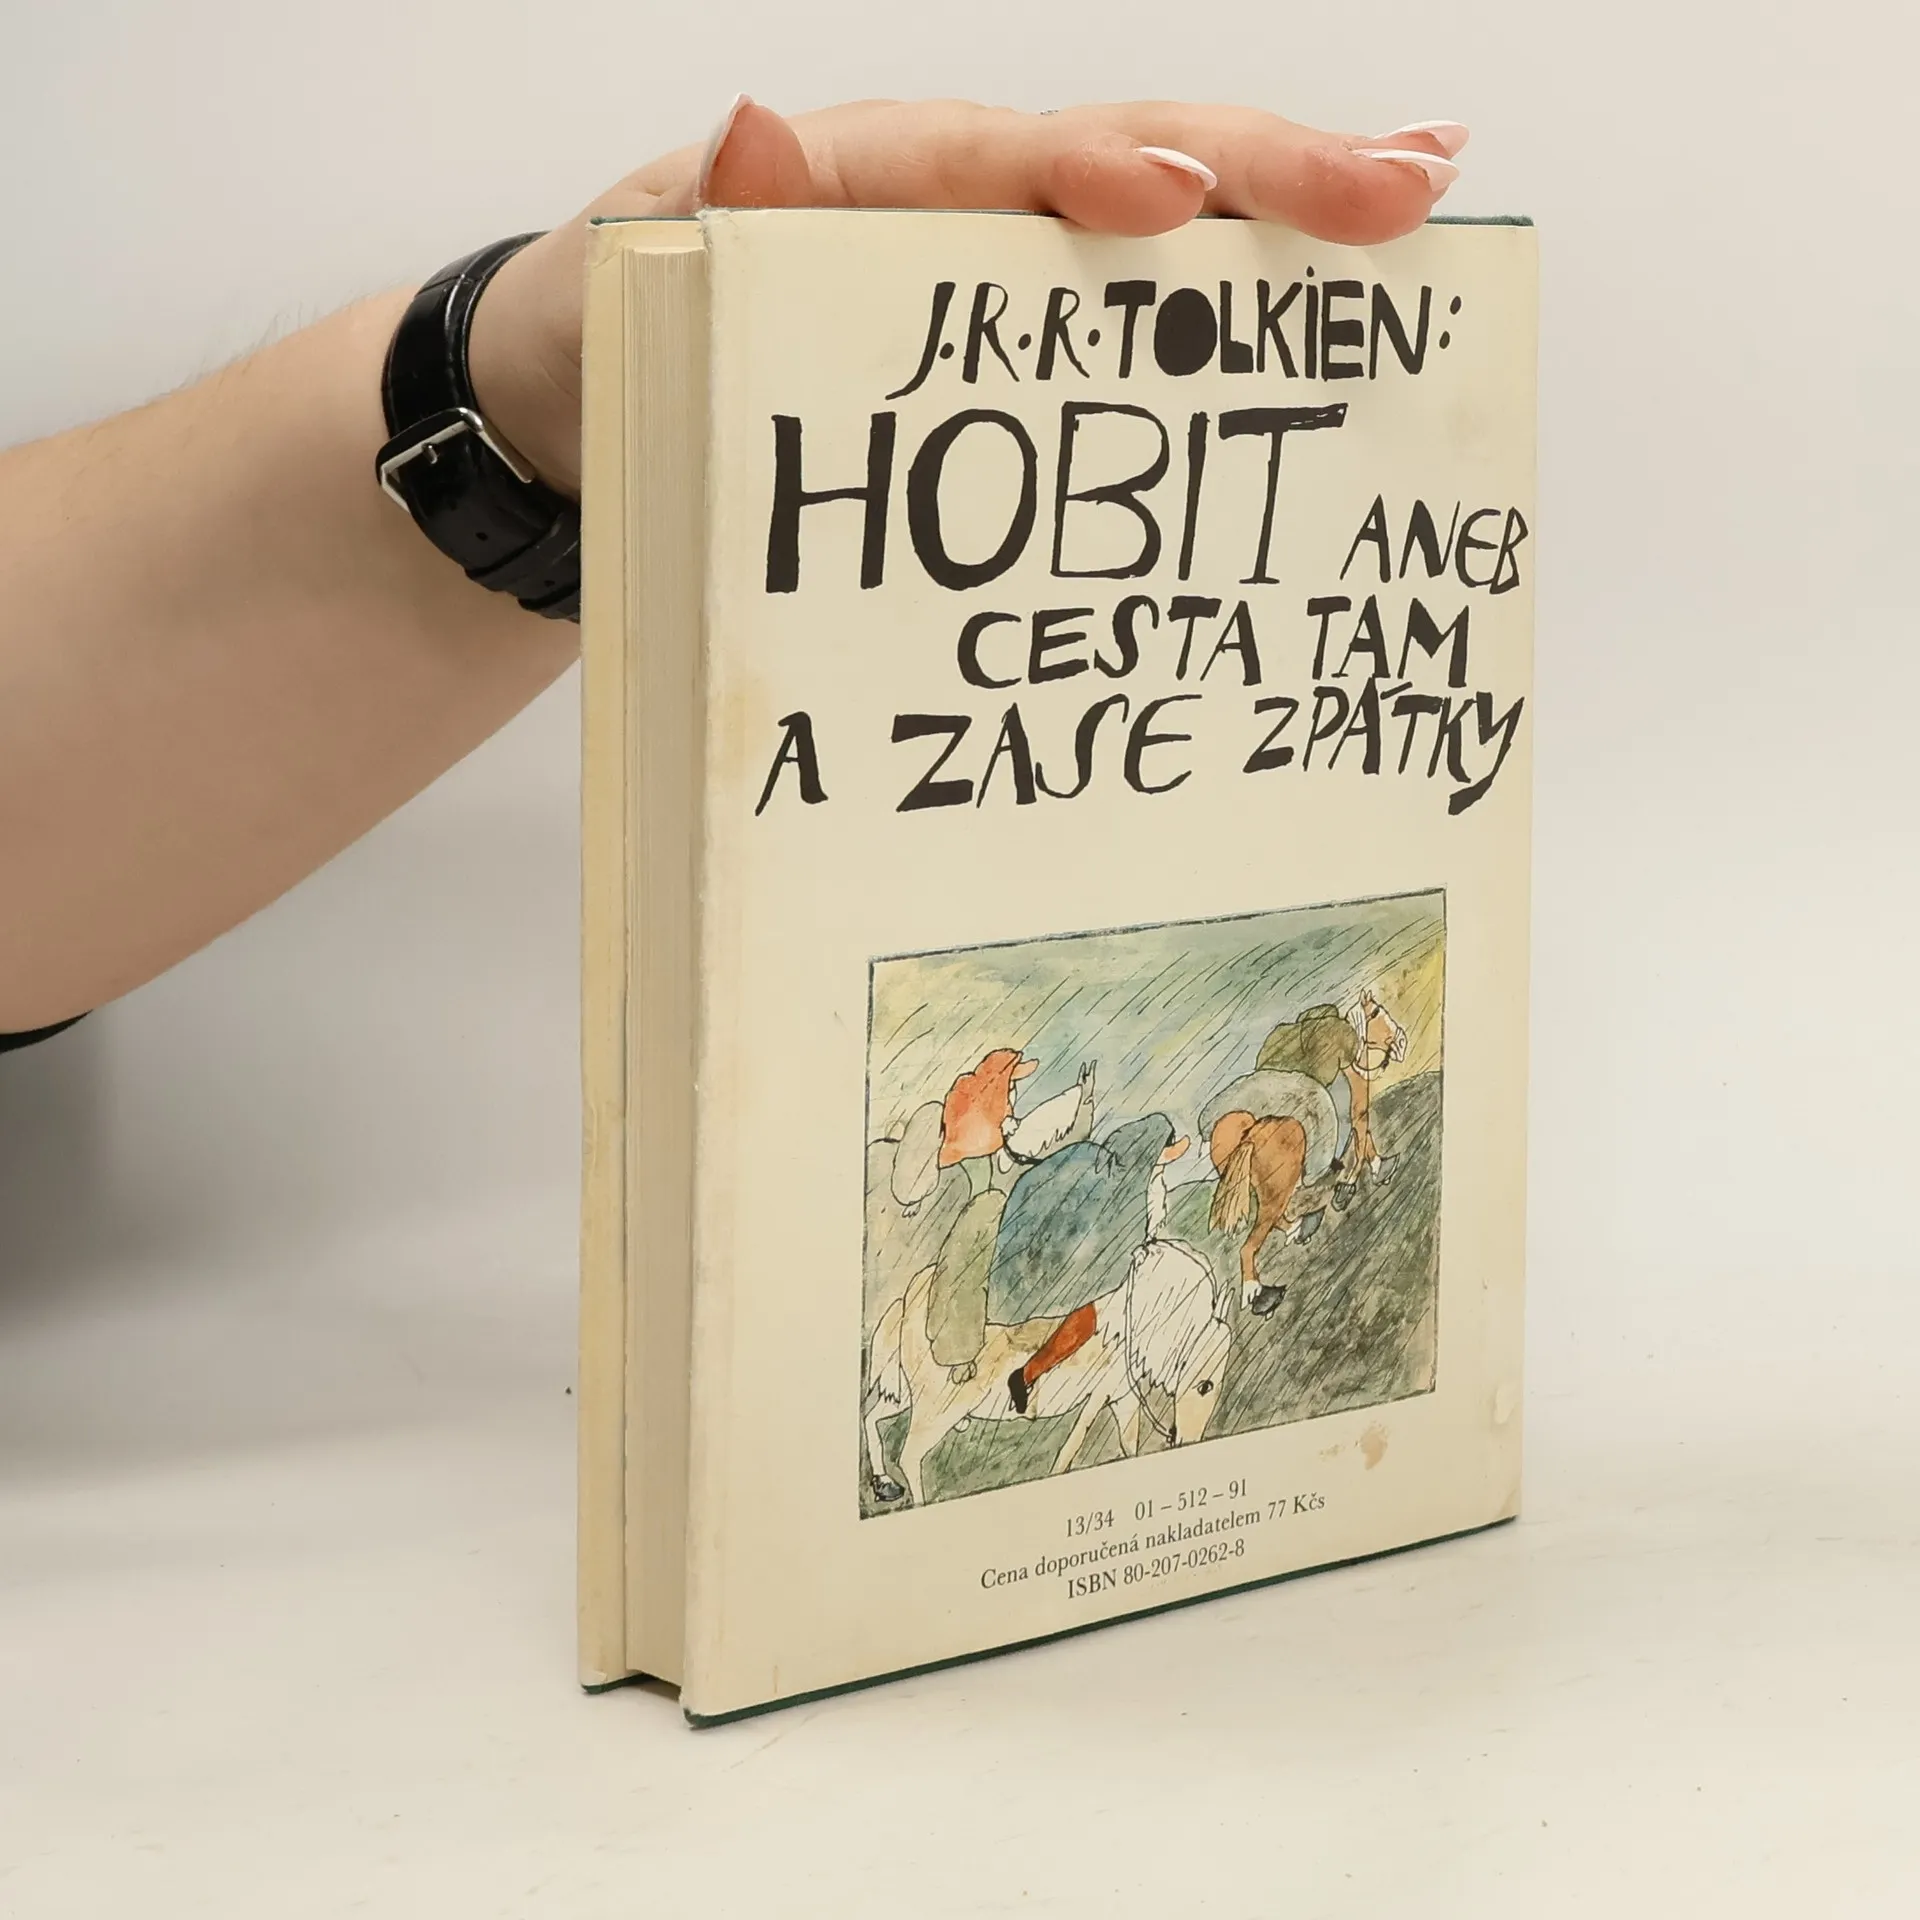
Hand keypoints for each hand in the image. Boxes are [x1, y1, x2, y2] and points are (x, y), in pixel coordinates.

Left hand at [468, 99, 1466, 493]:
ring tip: (1410, 217)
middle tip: (1406, 179)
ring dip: (1281, 233)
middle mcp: (951, 212)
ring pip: (1152, 245)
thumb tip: (759, 131)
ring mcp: (987, 288)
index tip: (1184, 196)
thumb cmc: (619, 335)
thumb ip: (702, 219)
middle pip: (1127, 163)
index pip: (1001, 156)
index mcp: (864, 179)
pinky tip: (1308, 347)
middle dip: (1266, 172)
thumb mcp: (632, 275)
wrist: (588, 415)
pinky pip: (1120, 341)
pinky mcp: (999, 368)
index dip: (1099, 171)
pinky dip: (1221, 335)